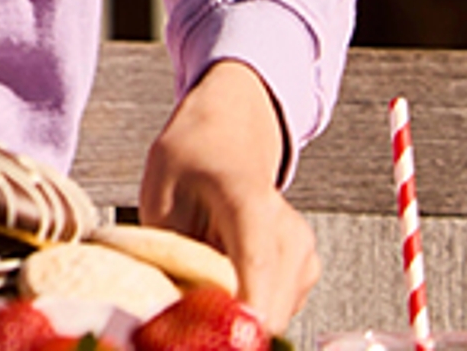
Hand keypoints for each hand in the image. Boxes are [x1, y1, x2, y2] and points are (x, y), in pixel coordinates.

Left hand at [138, 58, 318, 328]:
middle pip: (269, 306)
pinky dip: (247, 307)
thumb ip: (170, 255)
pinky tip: (223, 282)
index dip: (242, 313)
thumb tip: (168, 309)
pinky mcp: (305, 271)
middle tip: (184, 318)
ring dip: (236, 316)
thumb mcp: (162, 200)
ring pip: (273, 315)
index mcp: (249, 202)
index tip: (228, 338)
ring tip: (200, 287)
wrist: (228, 135)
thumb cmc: (191, 160)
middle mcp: (289, 230)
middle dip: (228, 323)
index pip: (255, 269)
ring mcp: (303, 252)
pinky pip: (275, 309)